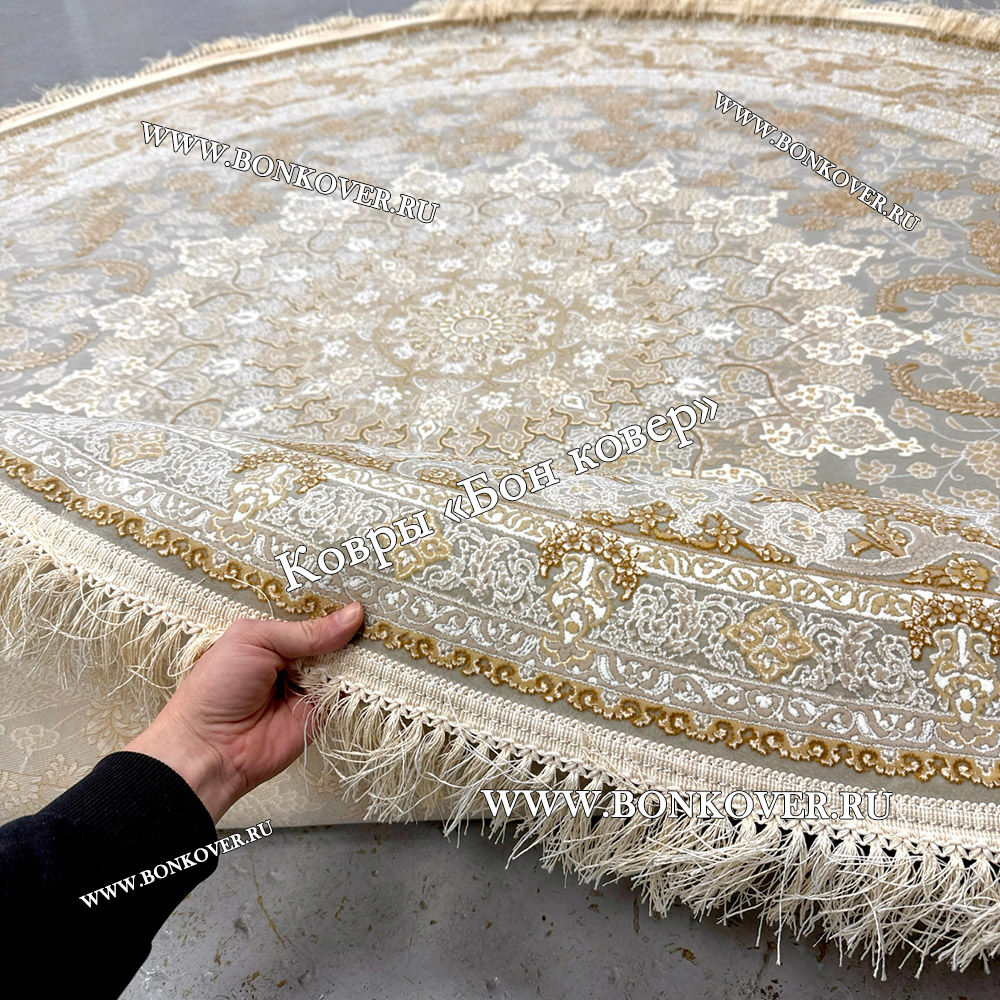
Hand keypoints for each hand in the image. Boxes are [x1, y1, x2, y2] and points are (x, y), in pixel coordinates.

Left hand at [125, 602, 364, 821]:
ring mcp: (310, 681)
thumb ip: (305, 631)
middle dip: (354, 622)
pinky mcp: (324, 708)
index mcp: (273, 633)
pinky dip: (365, 677)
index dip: (334, 600)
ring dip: (363, 648)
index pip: (311, 611)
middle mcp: (295, 655)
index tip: (364, 585)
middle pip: (334, 633)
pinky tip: (382, 659)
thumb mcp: (255, 640)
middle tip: (381, 606)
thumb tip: (353, 614)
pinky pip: (350, 689)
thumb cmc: (217, 687)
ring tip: (387, 629)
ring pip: (346, 659)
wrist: (211, 749)